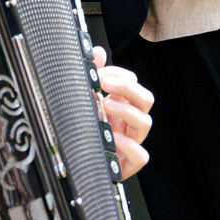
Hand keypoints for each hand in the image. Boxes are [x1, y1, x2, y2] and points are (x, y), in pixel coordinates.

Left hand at [90, 46, 152, 179]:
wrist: (74, 168)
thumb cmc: (83, 133)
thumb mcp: (85, 102)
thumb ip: (93, 76)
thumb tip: (98, 52)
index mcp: (123, 108)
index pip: (134, 85)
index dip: (122, 76)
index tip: (102, 73)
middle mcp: (130, 124)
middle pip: (145, 100)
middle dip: (127, 88)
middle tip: (104, 83)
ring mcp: (131, 144)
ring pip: (145, 123)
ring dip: (126, 110)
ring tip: (105, 104)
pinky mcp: (127, 165)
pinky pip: (141, 156)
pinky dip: (130, 146)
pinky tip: (114, 138)